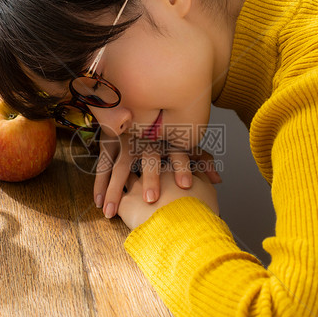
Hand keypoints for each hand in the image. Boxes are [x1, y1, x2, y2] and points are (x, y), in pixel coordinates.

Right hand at [93, 129, 221, 218]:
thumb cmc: (169, 134)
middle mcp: (147, 138)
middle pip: (148, 158)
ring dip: (114, 189)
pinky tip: (99, 202)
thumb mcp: (187, 144)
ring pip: (119, 164)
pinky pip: (104, 165)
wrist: (142, 105)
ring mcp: (126, 138)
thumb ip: (203, 160)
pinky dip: (101, 184)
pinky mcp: (110, 141)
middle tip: (151, 200)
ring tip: (110, 212)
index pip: (180, 152)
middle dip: (150, 178)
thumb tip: (218, 181)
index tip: (187, 186)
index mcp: (169, 138)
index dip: (184, 167)